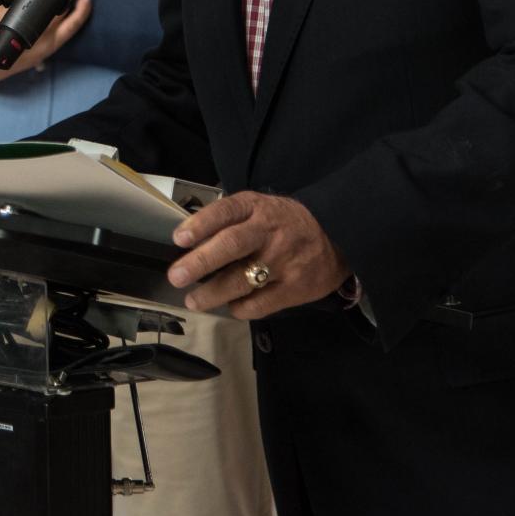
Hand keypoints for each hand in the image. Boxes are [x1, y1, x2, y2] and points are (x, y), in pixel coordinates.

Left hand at [167, 191, 350, 319]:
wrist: (338, 235)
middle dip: (200, 262)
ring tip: (193, 301)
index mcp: (257, 208)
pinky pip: (261, 304)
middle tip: (176, 277)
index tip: (179, 238)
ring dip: (213, 293)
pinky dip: (240, 308)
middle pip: (231, 245)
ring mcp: (284, 261)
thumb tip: (189, 242)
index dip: (201, 224)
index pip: (226, 211)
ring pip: (243, 280)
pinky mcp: (296, 288)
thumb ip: (230, 220)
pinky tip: (230, 306)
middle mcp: (269, 232)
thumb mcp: (260, 208)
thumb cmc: (285, 222)